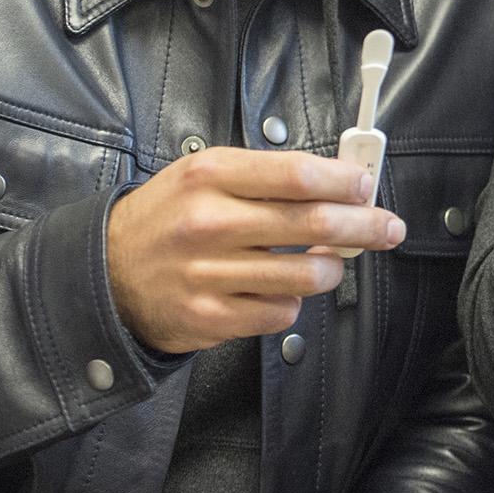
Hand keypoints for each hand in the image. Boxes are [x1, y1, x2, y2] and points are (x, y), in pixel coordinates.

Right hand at [107, 147, 404, 353]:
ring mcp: (208, 273)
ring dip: (332, 271)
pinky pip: (280, 313)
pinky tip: (283, 290)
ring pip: (306, 276)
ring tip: (331, 264)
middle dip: (365, 227)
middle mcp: (209, 222)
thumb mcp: (206, 174)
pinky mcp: (210, 317)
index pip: (298, 175)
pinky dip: (293, 302)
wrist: (104, 273)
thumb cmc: (167, 217)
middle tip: (388, 228)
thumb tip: (338, 179)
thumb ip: (267, 174)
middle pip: (314, 224)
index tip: (367, 186)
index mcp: (211, 176)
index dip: (344, 182)